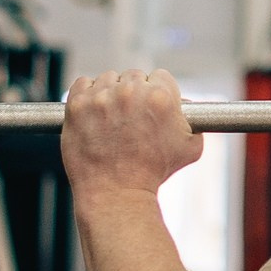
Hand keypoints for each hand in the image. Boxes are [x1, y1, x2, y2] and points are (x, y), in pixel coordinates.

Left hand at [62, 69, 203, 201]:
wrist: (117, 194)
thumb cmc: (153, 173)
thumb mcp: (190, 148)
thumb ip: (193, 121)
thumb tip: (185, 107)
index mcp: (160, 97)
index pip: (160, 76)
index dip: (157, 91)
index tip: (150, 105)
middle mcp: (130, 92)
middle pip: (134, 76)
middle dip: (134, 93)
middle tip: (131, 115)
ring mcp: (101, 98)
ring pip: (108, 78)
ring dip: (110, 92)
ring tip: (111, 117)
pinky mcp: (77, 105)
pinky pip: (82, 83)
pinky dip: (87, 94)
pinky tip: (94, 112)